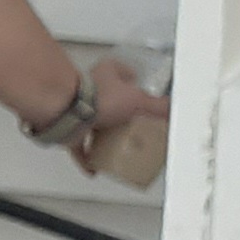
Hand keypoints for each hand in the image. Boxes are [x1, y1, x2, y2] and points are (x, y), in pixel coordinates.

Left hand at [71, 55, 169, 183]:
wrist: (67, 111)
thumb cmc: (96, 97)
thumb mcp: (137, 100)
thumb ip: (158, 106)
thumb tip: (173, 109)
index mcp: (106, 75)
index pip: (120, 71)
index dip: (129, 78)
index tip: (138, 85)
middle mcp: (90, 91)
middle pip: (108, 101)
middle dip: (120, 114)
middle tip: (133, 126)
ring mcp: (79, 111)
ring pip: (93, 124)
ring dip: (104, 137)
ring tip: (118, 148)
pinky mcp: (71, 130)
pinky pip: (79, 148)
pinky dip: (87, 160)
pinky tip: (96, 167)